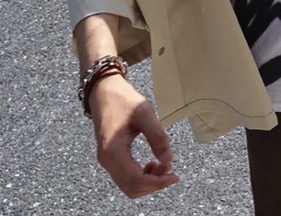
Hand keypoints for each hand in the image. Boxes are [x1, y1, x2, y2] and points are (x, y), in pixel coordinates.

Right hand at [89, 72, 180, 198]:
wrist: (104, 91)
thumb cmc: (124, 99)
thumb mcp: (145, 113)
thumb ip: (158, 137)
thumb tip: (170, 161)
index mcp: (113, 151)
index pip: (136, 181)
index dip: (158, 183)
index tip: (175, 175)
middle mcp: (106, 161)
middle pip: (132, 188)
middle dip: (155, 184)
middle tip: (172, 170)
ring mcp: (106, 161)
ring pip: (129, 187)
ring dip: (148, 182)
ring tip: (163, 165)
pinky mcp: (109, 158)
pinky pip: (126, 178)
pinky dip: (141, 177)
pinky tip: (153, 163)